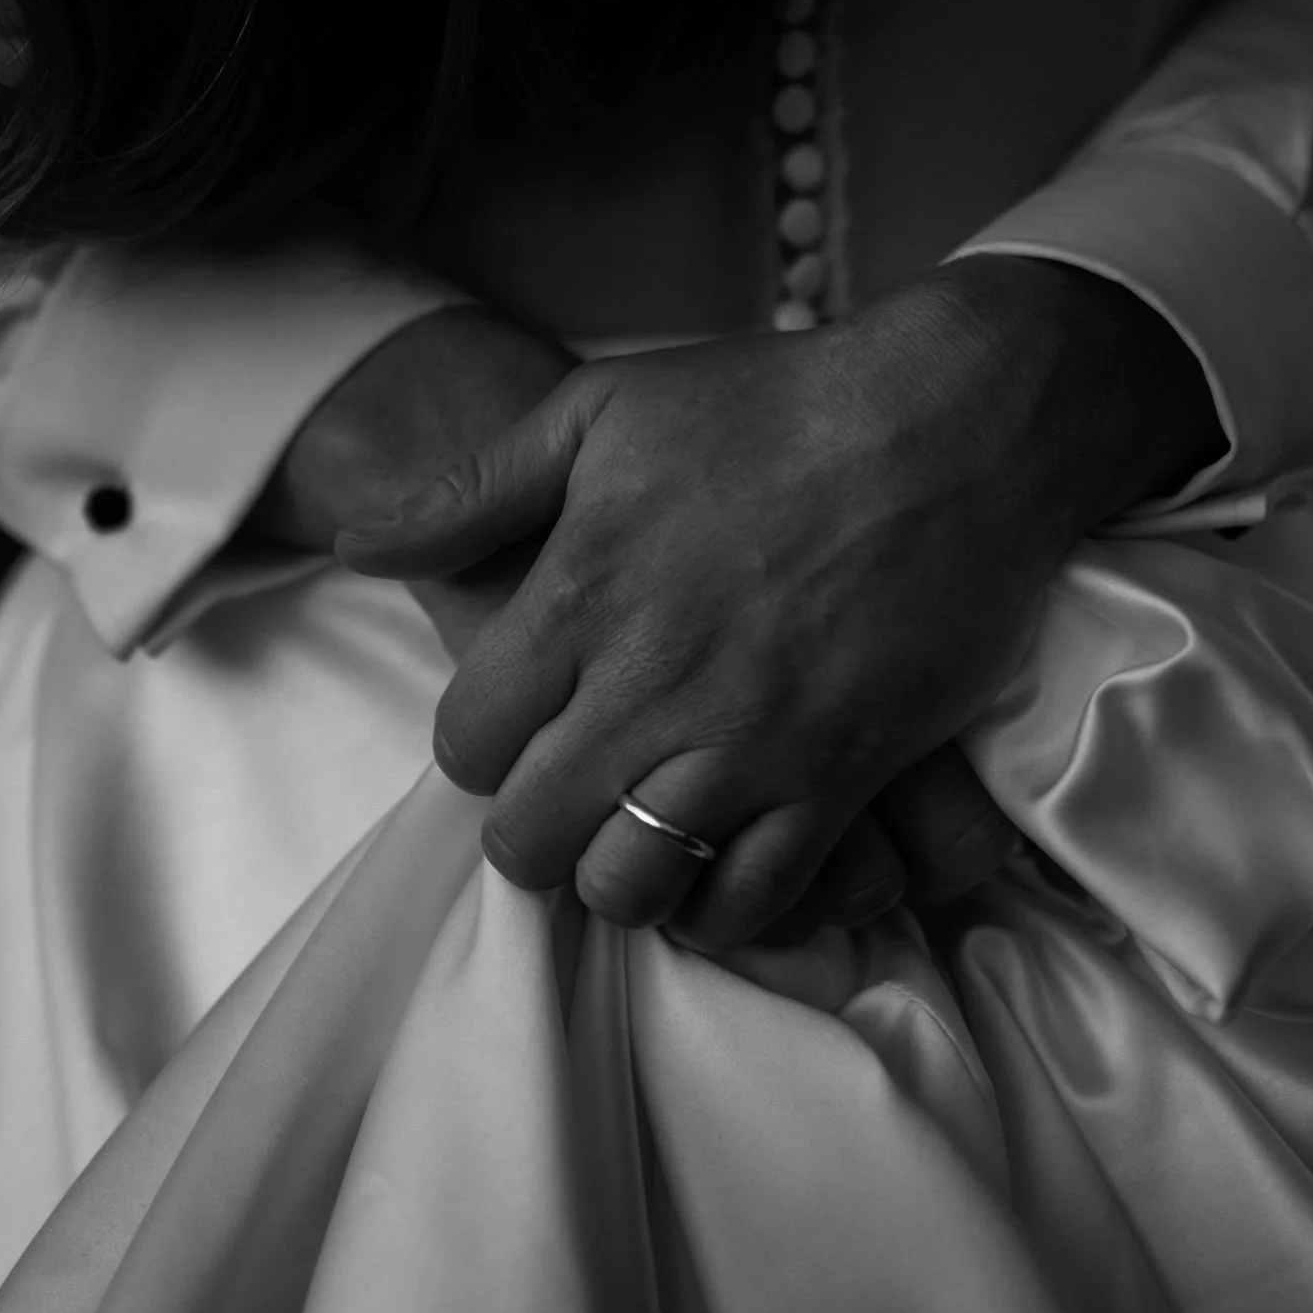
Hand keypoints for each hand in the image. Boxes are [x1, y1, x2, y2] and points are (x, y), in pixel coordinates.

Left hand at [339, 257, 1220, 947]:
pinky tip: (718, 867)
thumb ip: (472, 490)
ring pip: (632, 886)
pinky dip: (723, 907)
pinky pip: (754, 901)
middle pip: (532, 837)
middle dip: (531, 832)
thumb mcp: (600, 411)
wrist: (953, 422)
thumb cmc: (771, 405)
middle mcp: (650, 687)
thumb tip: (359, 544)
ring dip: (617, 878)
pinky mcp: (839, 777)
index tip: (512, 733)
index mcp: (578, 599)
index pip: (464, 746)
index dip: (475, 751)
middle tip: (565, 799)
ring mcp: (747, 743)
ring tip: (635, 840)